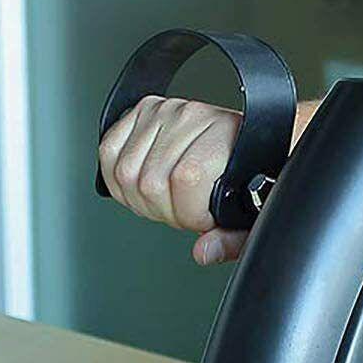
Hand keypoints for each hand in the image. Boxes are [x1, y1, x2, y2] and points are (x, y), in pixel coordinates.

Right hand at [97, 95, 248, 265]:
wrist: (246, 141)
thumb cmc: (250, 173)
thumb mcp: (253, 211)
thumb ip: (233, 238)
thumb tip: (204, 251)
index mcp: (227, 134)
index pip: (187, 178)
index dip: (190, 214)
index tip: (203, 219)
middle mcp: (194, 116)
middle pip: (152, 182)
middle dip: (166, 212)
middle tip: (184, 212)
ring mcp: (166, 111)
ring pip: (126, 172)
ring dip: (141, 200)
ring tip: (167, 200)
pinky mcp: (143, 111)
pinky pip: (108, 151)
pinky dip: (118, 180)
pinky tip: (143, 186)